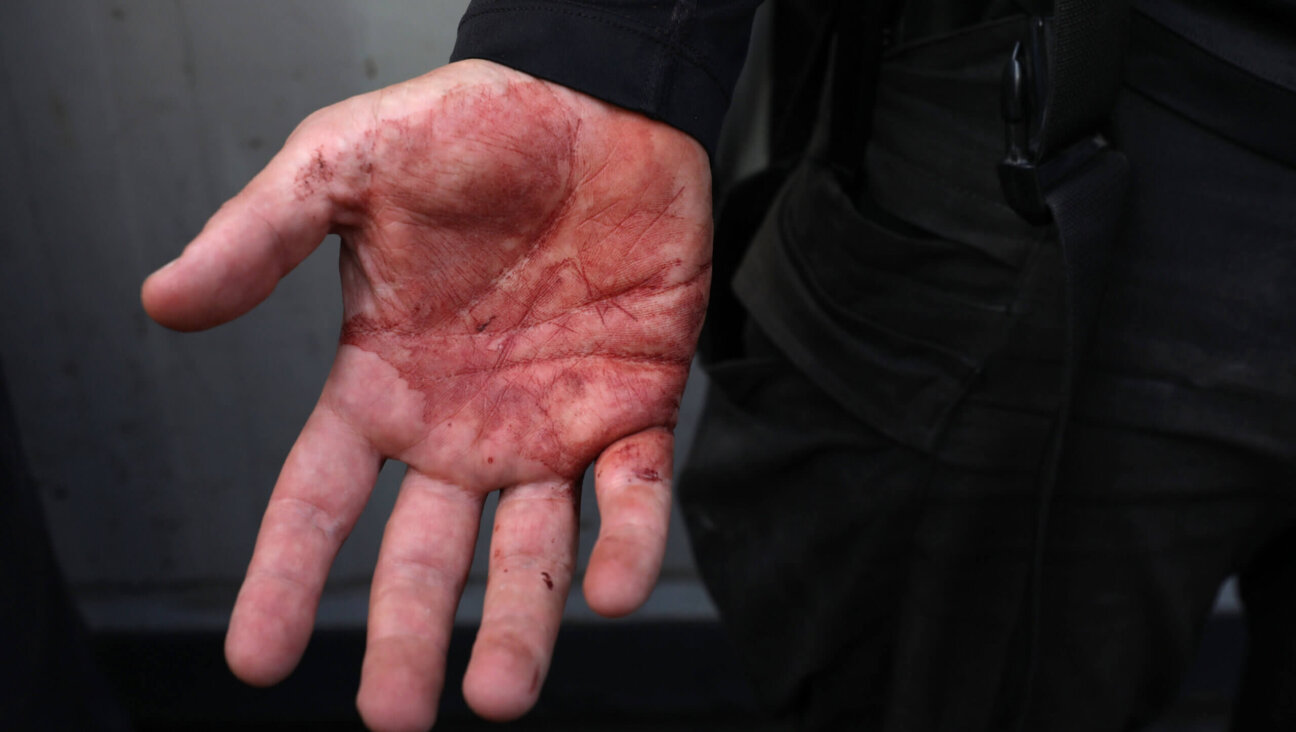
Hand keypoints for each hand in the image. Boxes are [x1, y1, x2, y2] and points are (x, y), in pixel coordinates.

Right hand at [141, 59, 711, 730]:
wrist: (594, 101)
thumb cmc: (472, 128)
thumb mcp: (345, 166)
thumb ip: (260, 235)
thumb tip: (164, 300)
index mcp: (383, 384)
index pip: (317, 500)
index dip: (284, 577)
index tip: (256, 657)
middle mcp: (462, 427)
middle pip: (424, 555)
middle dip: (407, 636)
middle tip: (393, 717)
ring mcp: (551, 425)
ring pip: (532, 549)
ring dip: (520, 621)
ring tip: (499, 693)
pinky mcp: (636, 406)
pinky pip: (635, 493)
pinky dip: (629, 543)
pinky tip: (612, 592)